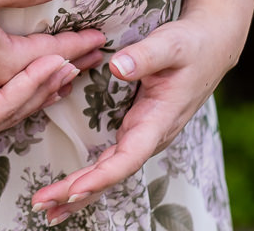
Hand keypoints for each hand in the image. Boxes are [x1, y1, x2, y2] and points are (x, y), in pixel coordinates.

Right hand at [0, 32, 98, 160]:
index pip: (7, 103)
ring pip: (1, 109)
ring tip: (61, 73)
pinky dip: (9, 89)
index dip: (39, 81)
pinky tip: (15, 80)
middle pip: (12, 111)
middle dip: (48, 88)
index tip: (68, 58)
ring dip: (33, 90)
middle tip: (82, 64)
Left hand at [30, 10, 244, 221]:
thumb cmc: (192, 45)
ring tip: (46, 209)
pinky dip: (88, 177)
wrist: (211, 46)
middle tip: (42, 205)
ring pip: (109, 172)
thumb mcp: (172, 44)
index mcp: (158, 120)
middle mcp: (150, 136)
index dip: (101, 176)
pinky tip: (68, 190)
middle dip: (77, 192)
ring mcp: (144, 136)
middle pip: (112, 173)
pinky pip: (111, 161)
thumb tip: (118, 66)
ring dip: (78, 191)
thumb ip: (145, 56)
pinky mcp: (137, 131)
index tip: (73, 190)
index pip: (128, 157)